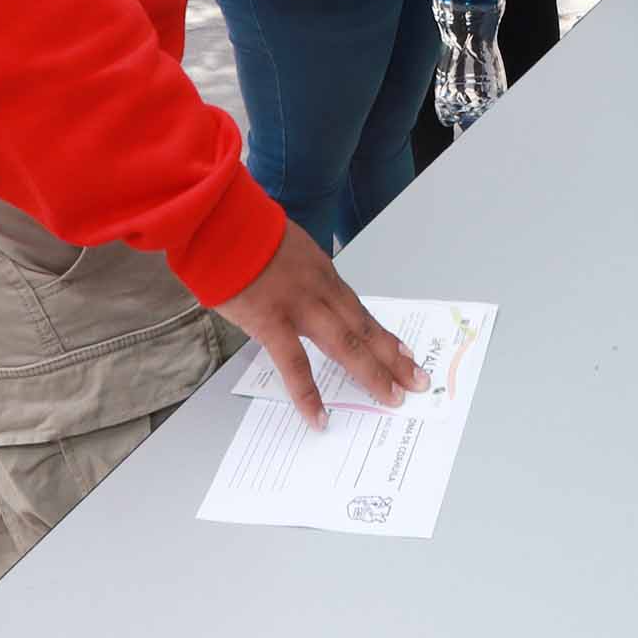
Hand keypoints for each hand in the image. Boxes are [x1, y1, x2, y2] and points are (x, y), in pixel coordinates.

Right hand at [216, 225, 424, 429]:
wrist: (221, 220)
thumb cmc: (243, 231)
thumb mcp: (281, 247)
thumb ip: (294, 273)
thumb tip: (294, 294)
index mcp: (321, 272)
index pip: (359, 310)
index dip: (383, 334)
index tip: (404, 352)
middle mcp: (320, 289)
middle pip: (364, 328)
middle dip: (393, 357)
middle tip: (416, 380)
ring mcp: (299, 306)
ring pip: (346, 345)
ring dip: (371, 373)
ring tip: (392, 398)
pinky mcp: (271, 321)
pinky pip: (294, 364)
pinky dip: (307, 393)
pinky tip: (319, 417)